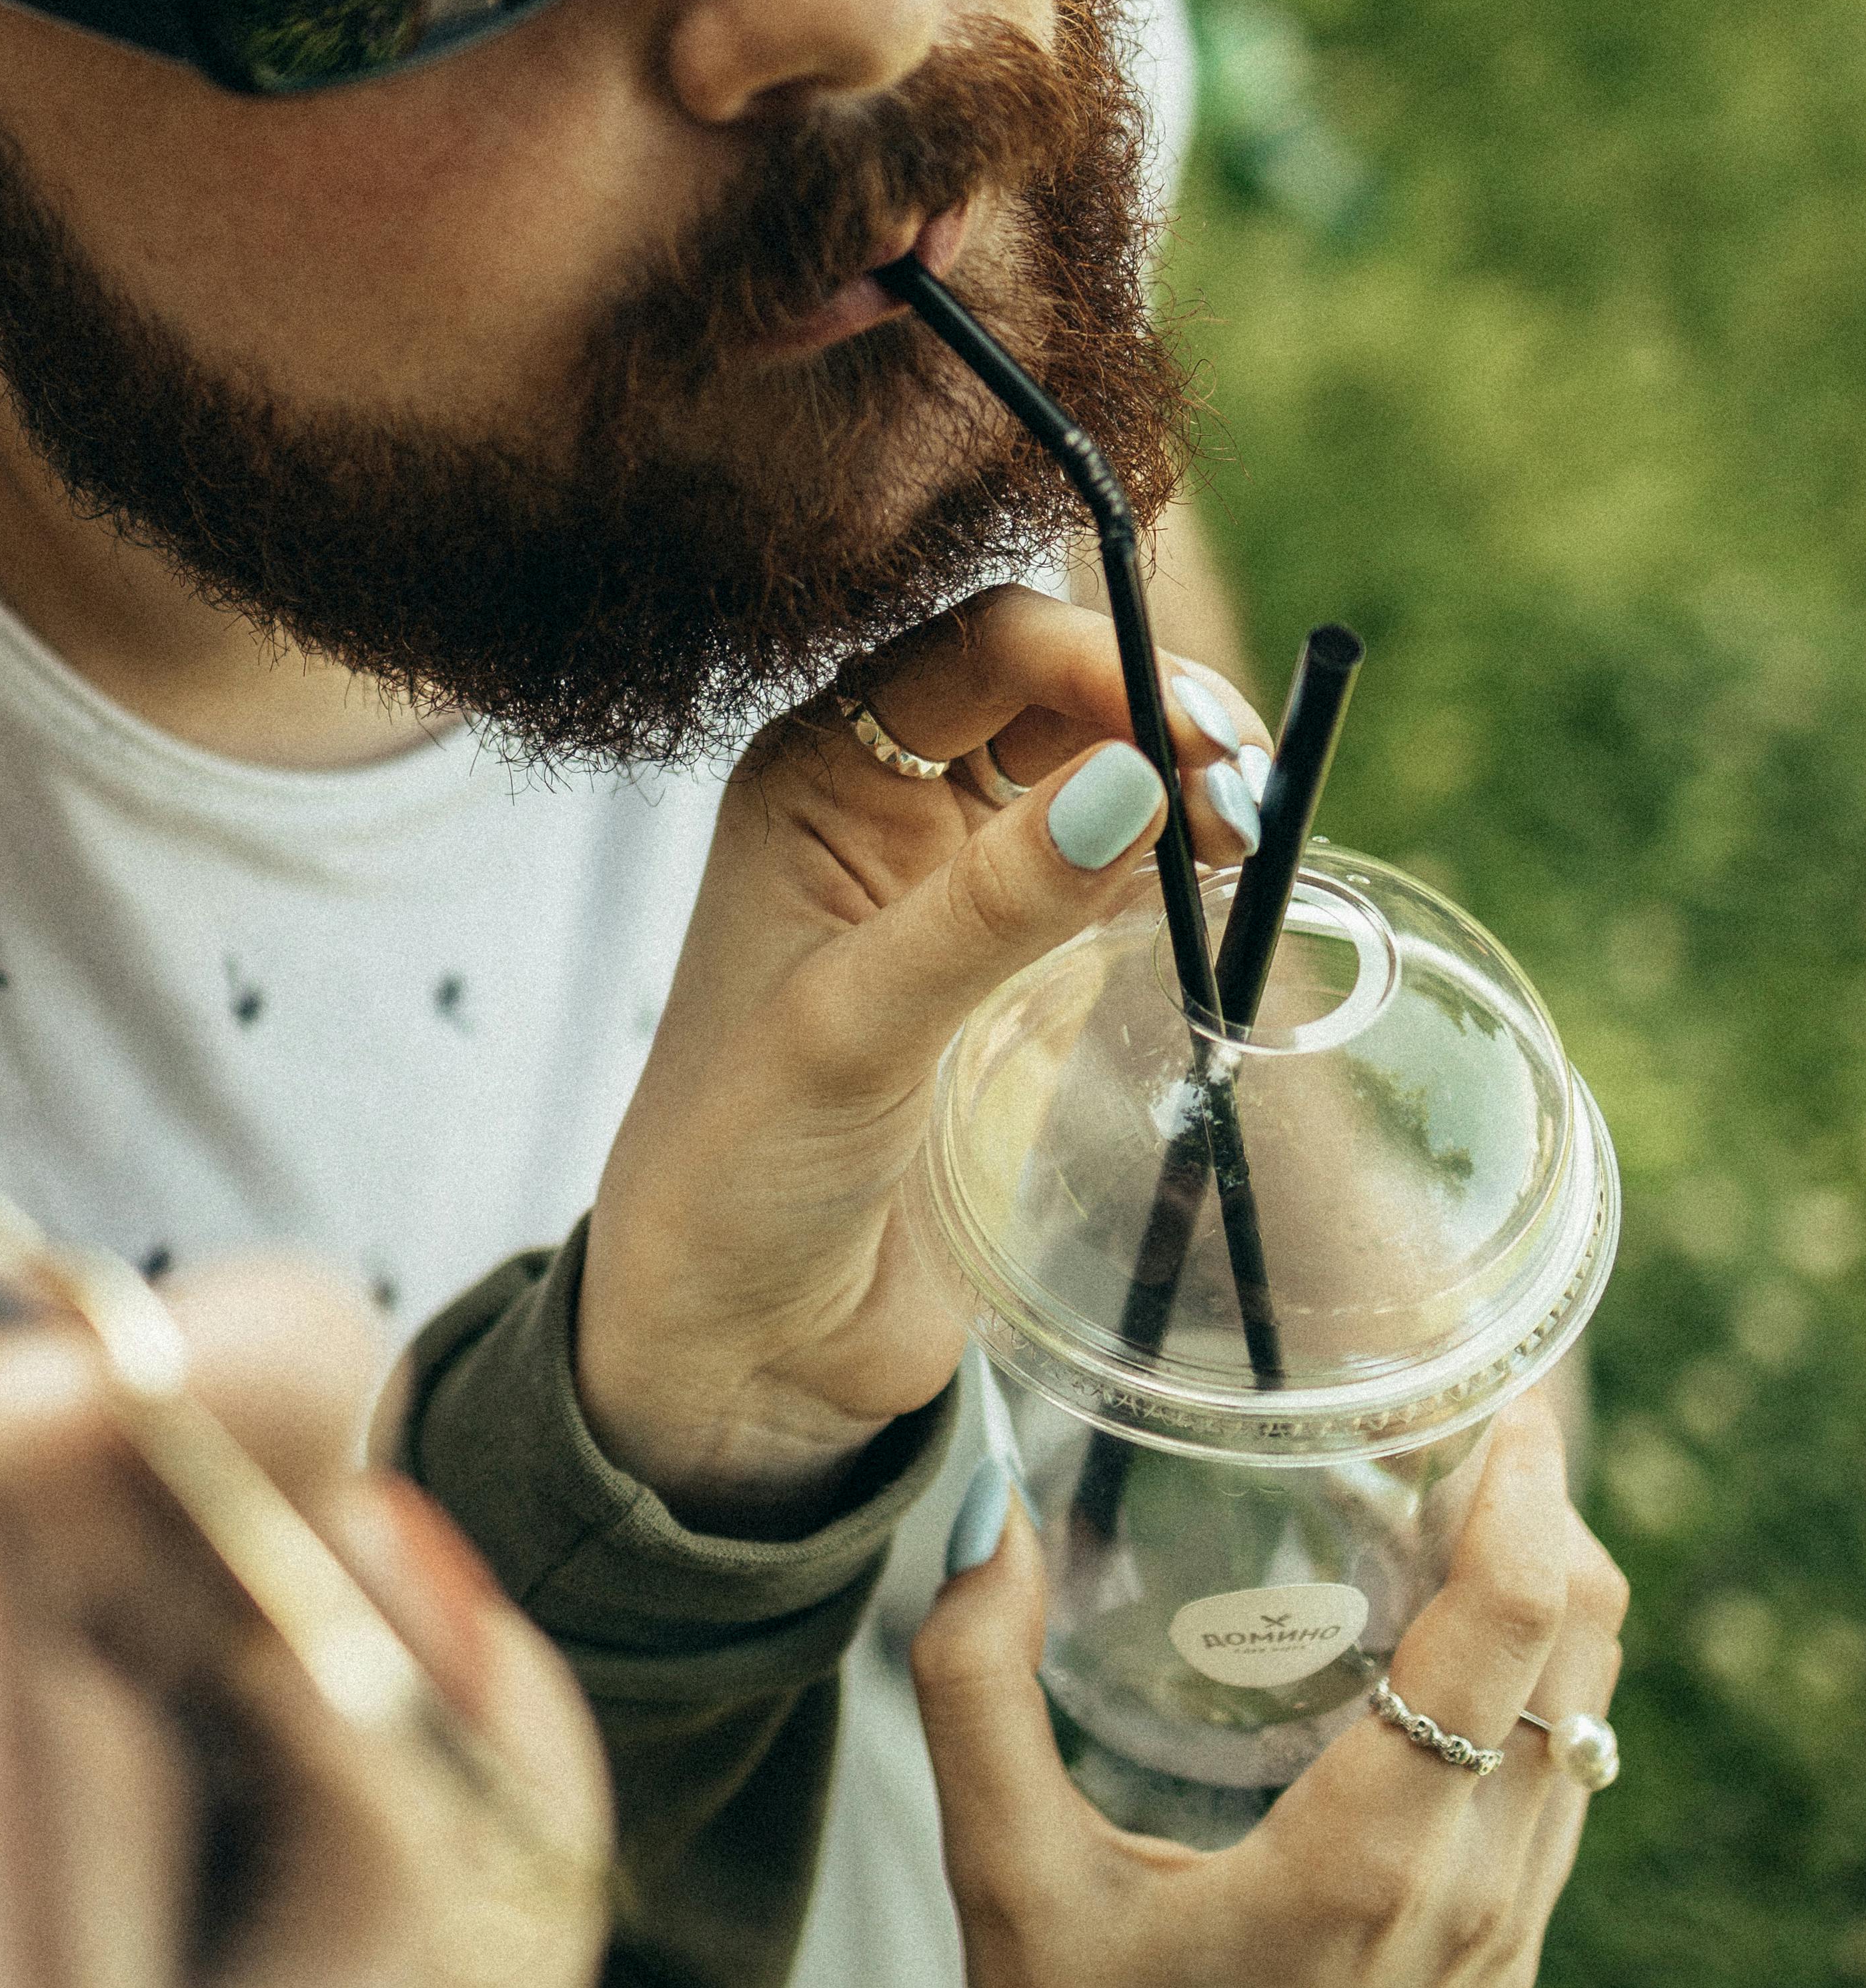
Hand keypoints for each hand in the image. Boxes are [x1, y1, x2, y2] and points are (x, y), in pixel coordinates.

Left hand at [575, 588, 1266, 1520]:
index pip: (982, 647)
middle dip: (1158, 717)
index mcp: (814, 777)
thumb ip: (991, 907)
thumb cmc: (738, 1171)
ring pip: (1095, 782)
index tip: (1196, 731)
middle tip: (1249, 786)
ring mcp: (950, 892)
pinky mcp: (1007, 977)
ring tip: (1250, 834)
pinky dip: (1174, 868)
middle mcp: (881, 810)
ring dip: (1180, 789)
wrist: (737, 1339)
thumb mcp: (857, 1026)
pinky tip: (1219, 886)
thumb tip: (1135, 782)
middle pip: (1054, 697)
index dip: (1098, 659)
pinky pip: (1110, 881)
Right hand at [913, 1391, 1629, 1987]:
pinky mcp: (1499, 1963)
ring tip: (1457, 1500)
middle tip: (1465, 1415)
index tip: (1496, 1399)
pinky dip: (1536, 1684)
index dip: (1524, 1497)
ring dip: (1550, 1598)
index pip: (1508, 1631)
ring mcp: (1501, 1938)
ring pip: (1592, 1715)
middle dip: (1551, 1516)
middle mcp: (1467, 1896)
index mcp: (1364, 1862)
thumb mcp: (997, 1868)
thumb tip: (980, 1501)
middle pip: (1583, 1650)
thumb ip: (975, 1677)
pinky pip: (1564, 1784)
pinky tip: (1443, 1637)